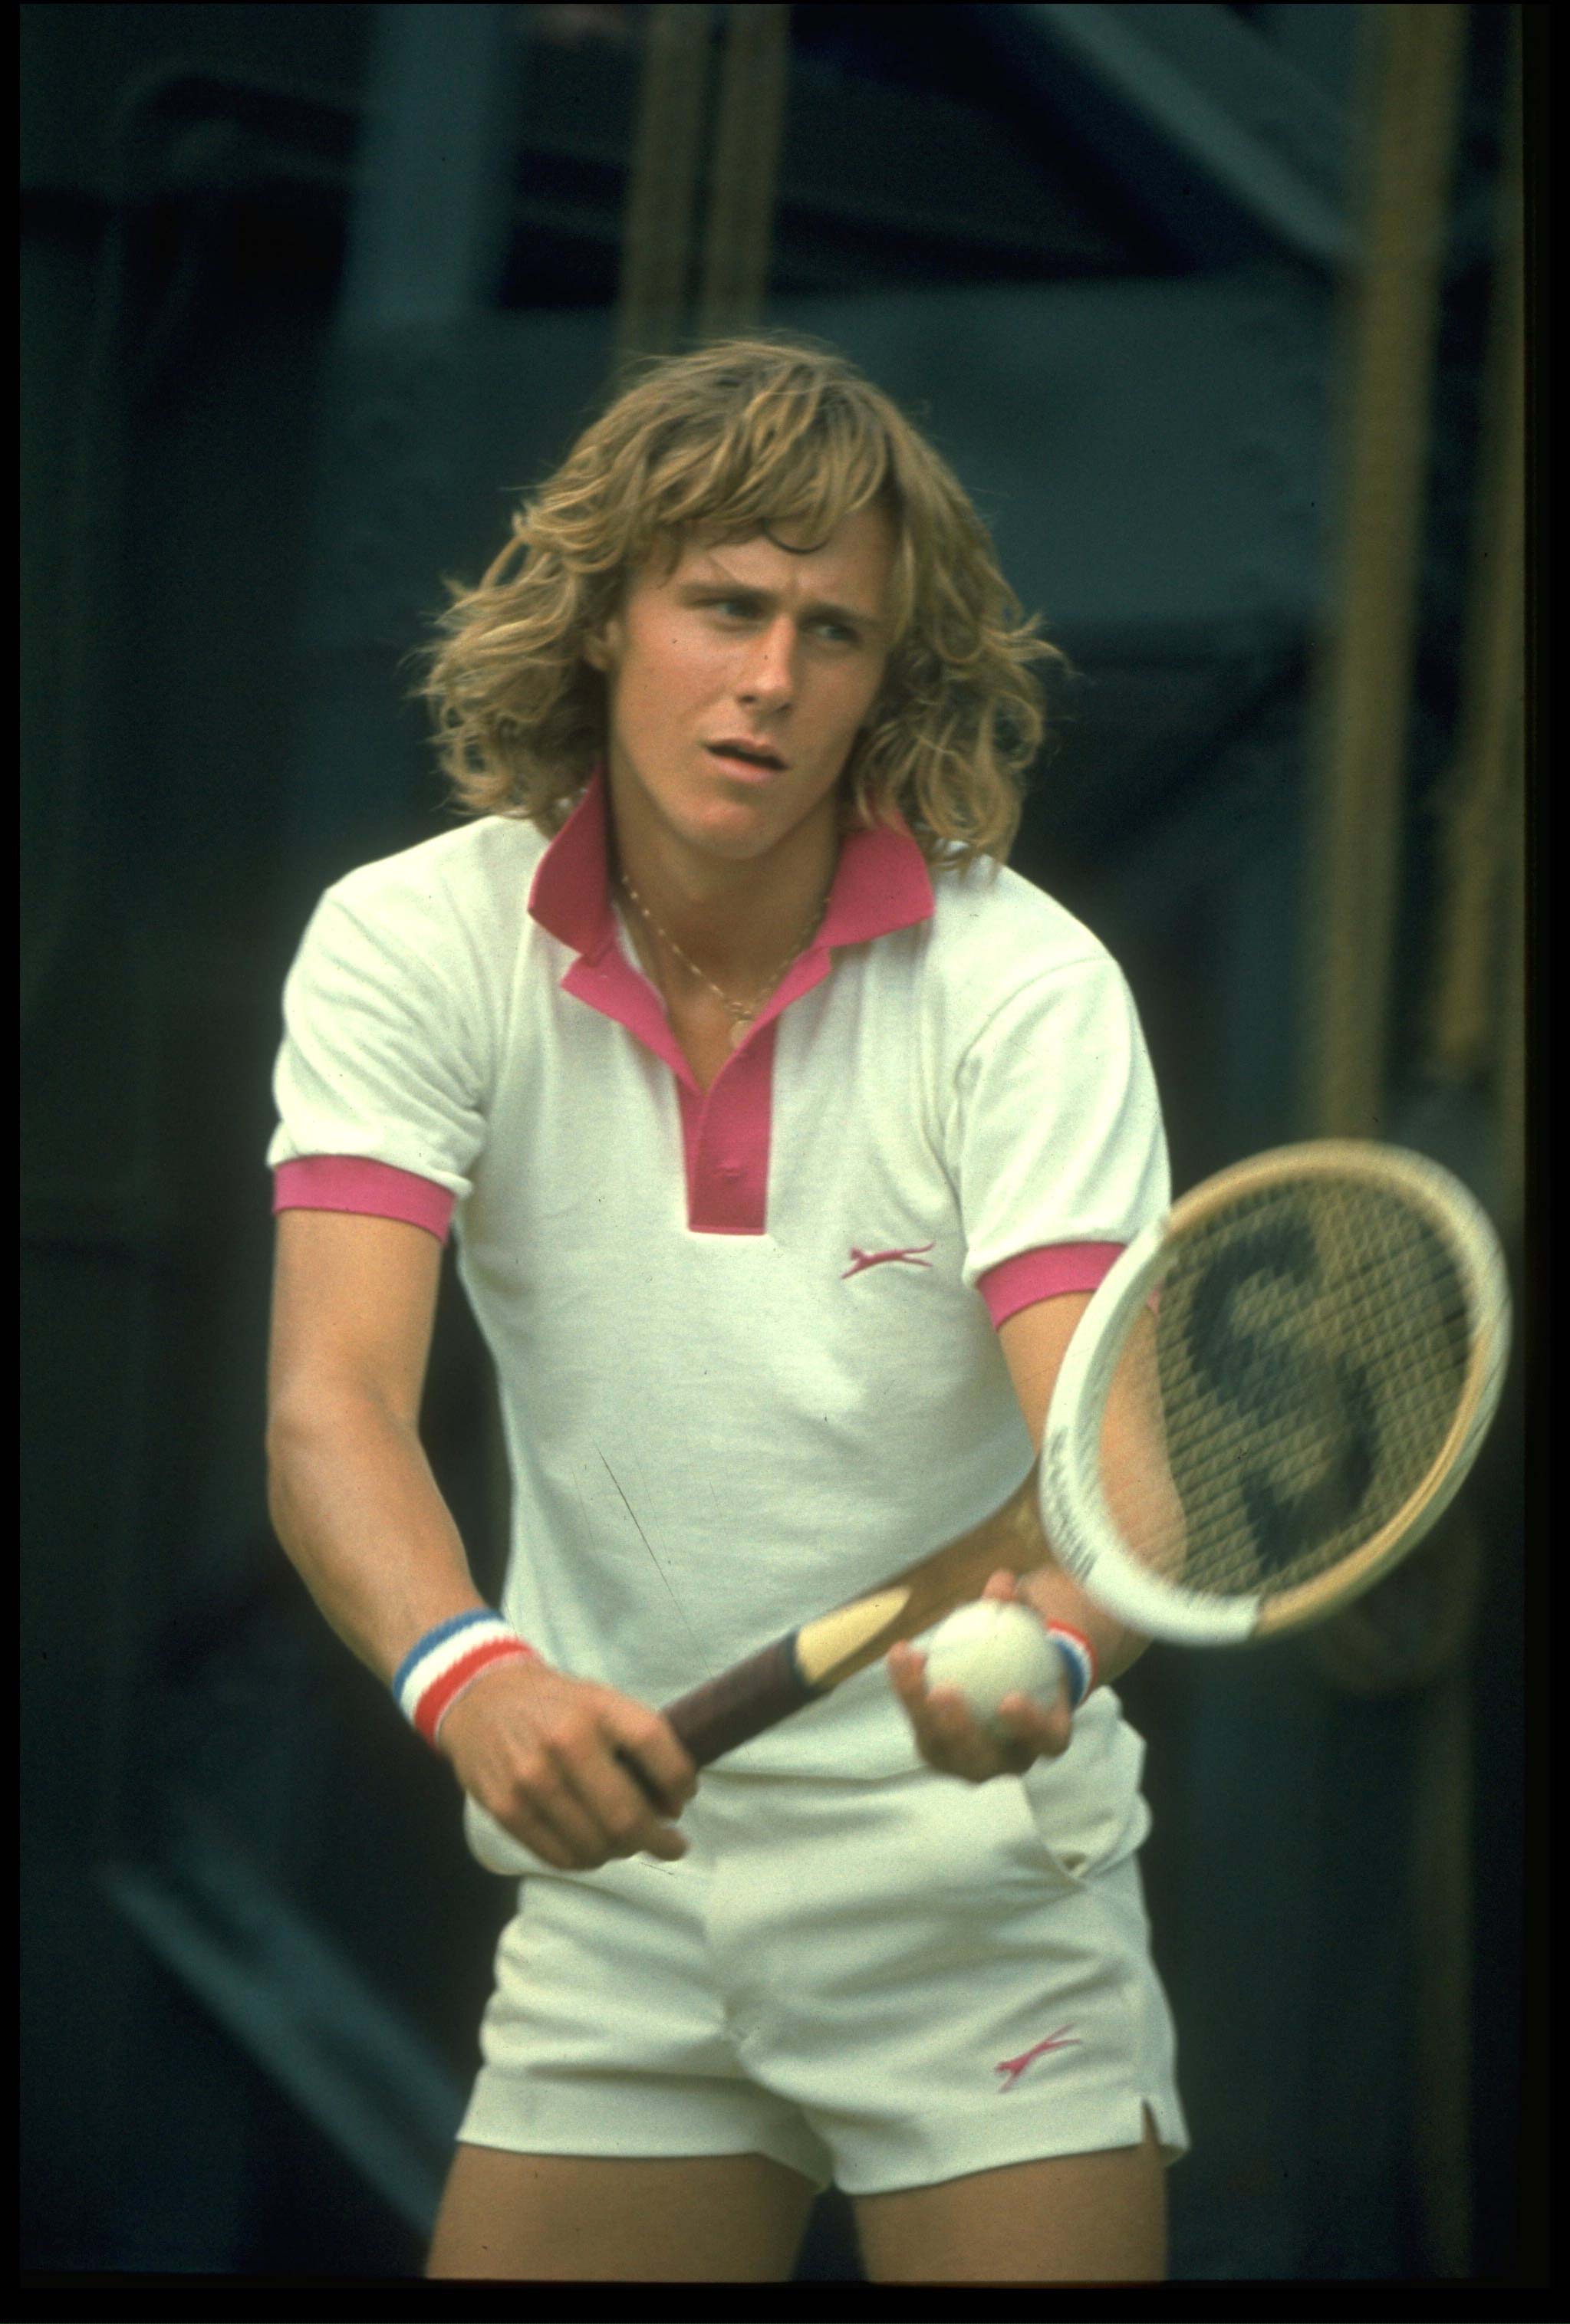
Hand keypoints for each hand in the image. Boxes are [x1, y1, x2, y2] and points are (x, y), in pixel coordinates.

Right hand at [436, 1655, 697, 1870]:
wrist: (480, 1698)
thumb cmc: (556, 1704)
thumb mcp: (600, 1700)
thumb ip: (636, 1741)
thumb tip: (671, 1805)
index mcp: (597, 1708)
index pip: (655, 1747)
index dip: (679, 1782)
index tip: (683, 1798)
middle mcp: (564, 1743)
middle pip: (626, 1816)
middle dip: (660, 1840)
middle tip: (672, 1845)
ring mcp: (531, 1780)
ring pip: (596, 1846)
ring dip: (623, 1853)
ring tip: (629, 1843)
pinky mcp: (505, 1809)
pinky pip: (560, 1857)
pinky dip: (587, 1860)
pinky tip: (596, 1849)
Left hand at [887, 1569, 1074, 1782]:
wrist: (1016, 1681)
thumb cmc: (1033, 1654)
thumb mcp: (1034, 1630)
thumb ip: (1020, 1609)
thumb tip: (1001, 1581)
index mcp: (1047, 1738)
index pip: (1045, 1740)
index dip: (1028, 1726)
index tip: (1008, 1699)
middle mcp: (1010, 1762)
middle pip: (983, 1760)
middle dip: (960, 1731)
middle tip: (943, 1691)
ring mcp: (971, 1765)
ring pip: (941, 1750)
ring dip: (919, 1708)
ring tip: (908, 1663)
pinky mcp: (940, 1755)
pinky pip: (920, 1727)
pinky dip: (908, 1692)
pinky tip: (901, 1654)